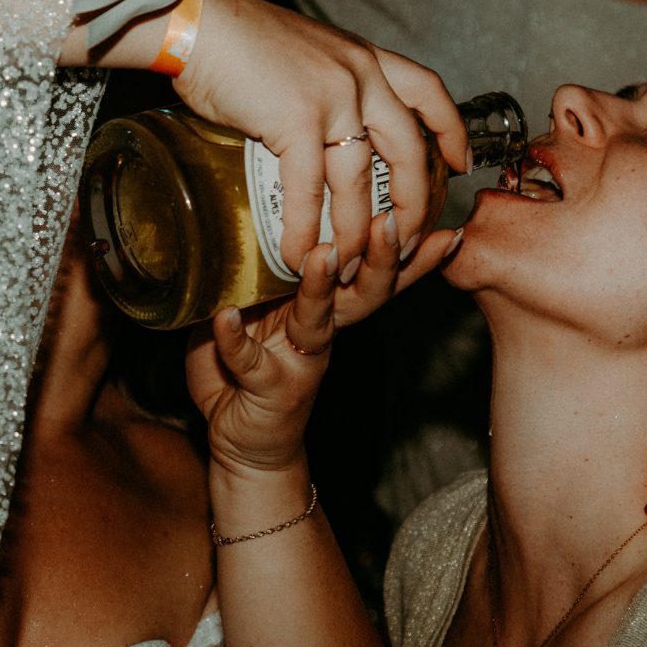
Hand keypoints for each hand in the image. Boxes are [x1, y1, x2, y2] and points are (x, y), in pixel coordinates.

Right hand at [174, 0, 467, 273]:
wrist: (196, 19)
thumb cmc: (236, 38)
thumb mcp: (304, 53)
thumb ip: (326, 84)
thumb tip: (326, 128)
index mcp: (364, 58)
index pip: (428, 91)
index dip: (450, 131)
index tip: (459, 165)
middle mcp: (360, 75)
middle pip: (409, 150)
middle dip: (413, 204)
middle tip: (407, 240)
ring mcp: (333, 97)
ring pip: (361, 181)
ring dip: (354, 232)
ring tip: (348, 267)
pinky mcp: (296, 119)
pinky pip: (309, 189)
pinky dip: (304, 230)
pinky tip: (297, 254)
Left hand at [186, 215, 461, 477]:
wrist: (242, 439)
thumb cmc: (246, 365)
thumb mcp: (252, 306)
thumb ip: (255, 267)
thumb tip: (236, 207)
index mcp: (322, 304)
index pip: (365, 267)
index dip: (399, 244)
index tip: (419, 208)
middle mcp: (321, 329)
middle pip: (363, 290)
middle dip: (382, 256)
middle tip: (390, 221)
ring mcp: (299, 360)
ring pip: (318, 319)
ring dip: (320, 286)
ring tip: (324, 254)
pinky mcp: (269, 388)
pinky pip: (250, 361)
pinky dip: (236, 340)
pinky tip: (226, 318)